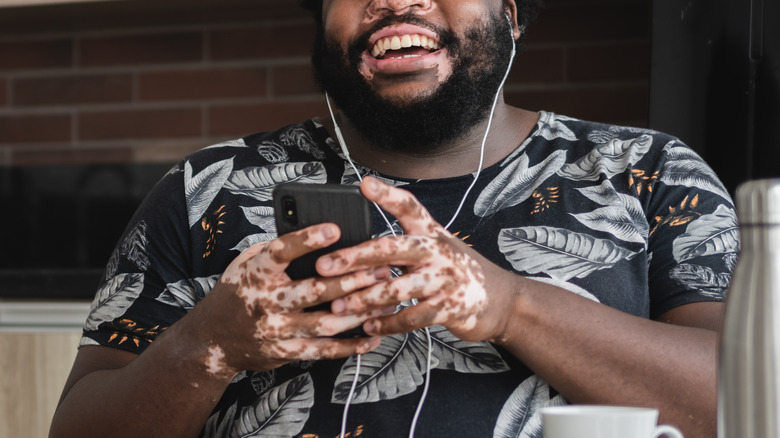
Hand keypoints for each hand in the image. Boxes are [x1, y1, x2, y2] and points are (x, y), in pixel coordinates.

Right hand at [192, 222, 390, 377]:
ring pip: (325, 322)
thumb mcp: (248, 261)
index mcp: (255, 272)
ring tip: (386, 300)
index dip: (307, 240)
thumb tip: (319, 232)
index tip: (334, 228)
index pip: (281, 252)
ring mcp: (276, 330)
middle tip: (382, 267)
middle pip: (315, 290)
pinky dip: (351, 346)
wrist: (213, 338)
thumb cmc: (238, 291)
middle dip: (353, 280)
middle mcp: (265, 301)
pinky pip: (323, 351)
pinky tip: (372, 336)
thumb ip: (278, 249)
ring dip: (360, 312)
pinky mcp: (285, 352)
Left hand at [318, 176, 516, 342]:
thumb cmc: (459, 272)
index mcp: (432, 232)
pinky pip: (411, 317)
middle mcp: (438, 251)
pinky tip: (370, 325)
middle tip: (324, 265)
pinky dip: (388, 323)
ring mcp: (445, 279)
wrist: (501, 301)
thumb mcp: (438, 247)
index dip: (387, 195)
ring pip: (397, 287)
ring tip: (339, 307)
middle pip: (391, 248)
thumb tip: (362, 248)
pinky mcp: (449, 307)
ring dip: (364, 299)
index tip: (363, 185)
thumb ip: (406, 243)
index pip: (409, 207)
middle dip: (354, 257)